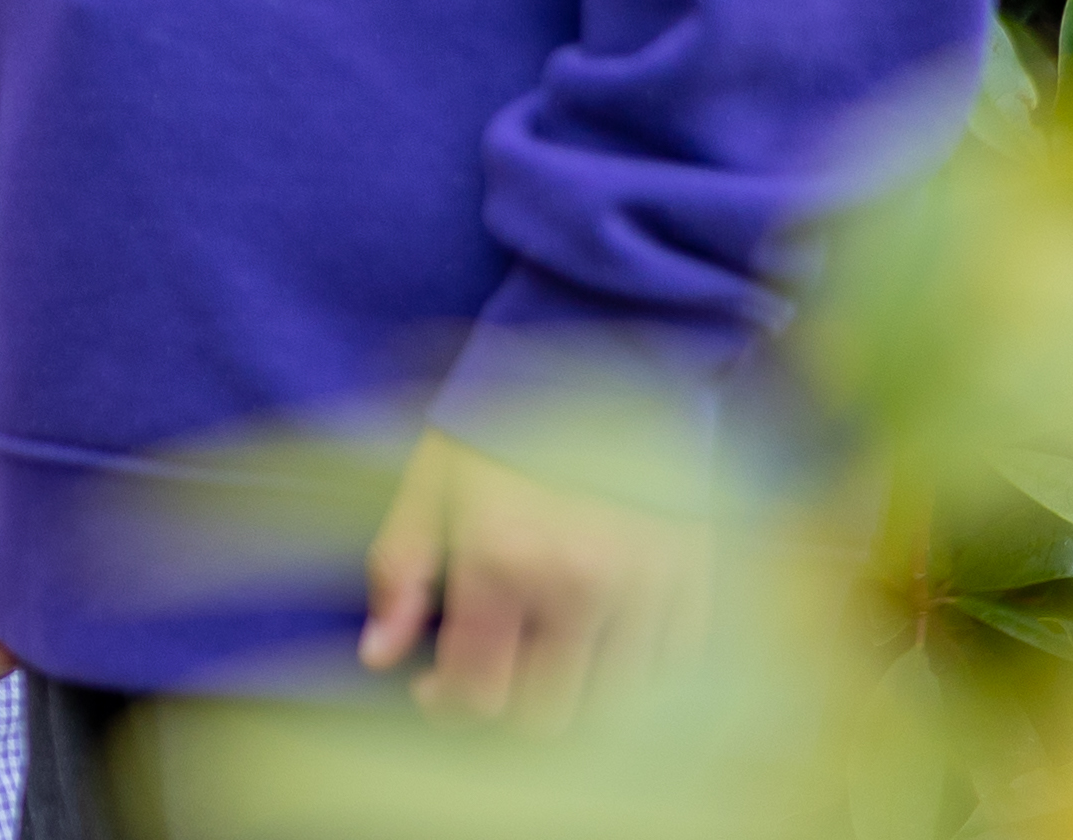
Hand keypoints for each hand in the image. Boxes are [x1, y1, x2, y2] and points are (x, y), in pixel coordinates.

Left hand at [360, 428, 703, 719]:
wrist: (602, 356)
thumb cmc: (499, 423)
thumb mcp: (429, 481)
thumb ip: (398, 570)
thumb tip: (377, 657)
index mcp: (501, 561)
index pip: (479, 692)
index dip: (449, 705)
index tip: (435, 689)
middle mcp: (578, 585)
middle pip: (549, 715)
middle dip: (510, 707)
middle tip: (492, 674)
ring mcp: (646, 588)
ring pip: (613, 705)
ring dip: (574, 696)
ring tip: (544, 658)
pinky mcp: (695, 580)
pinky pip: (670, 671)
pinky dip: (635, 675)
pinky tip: (602, 643)